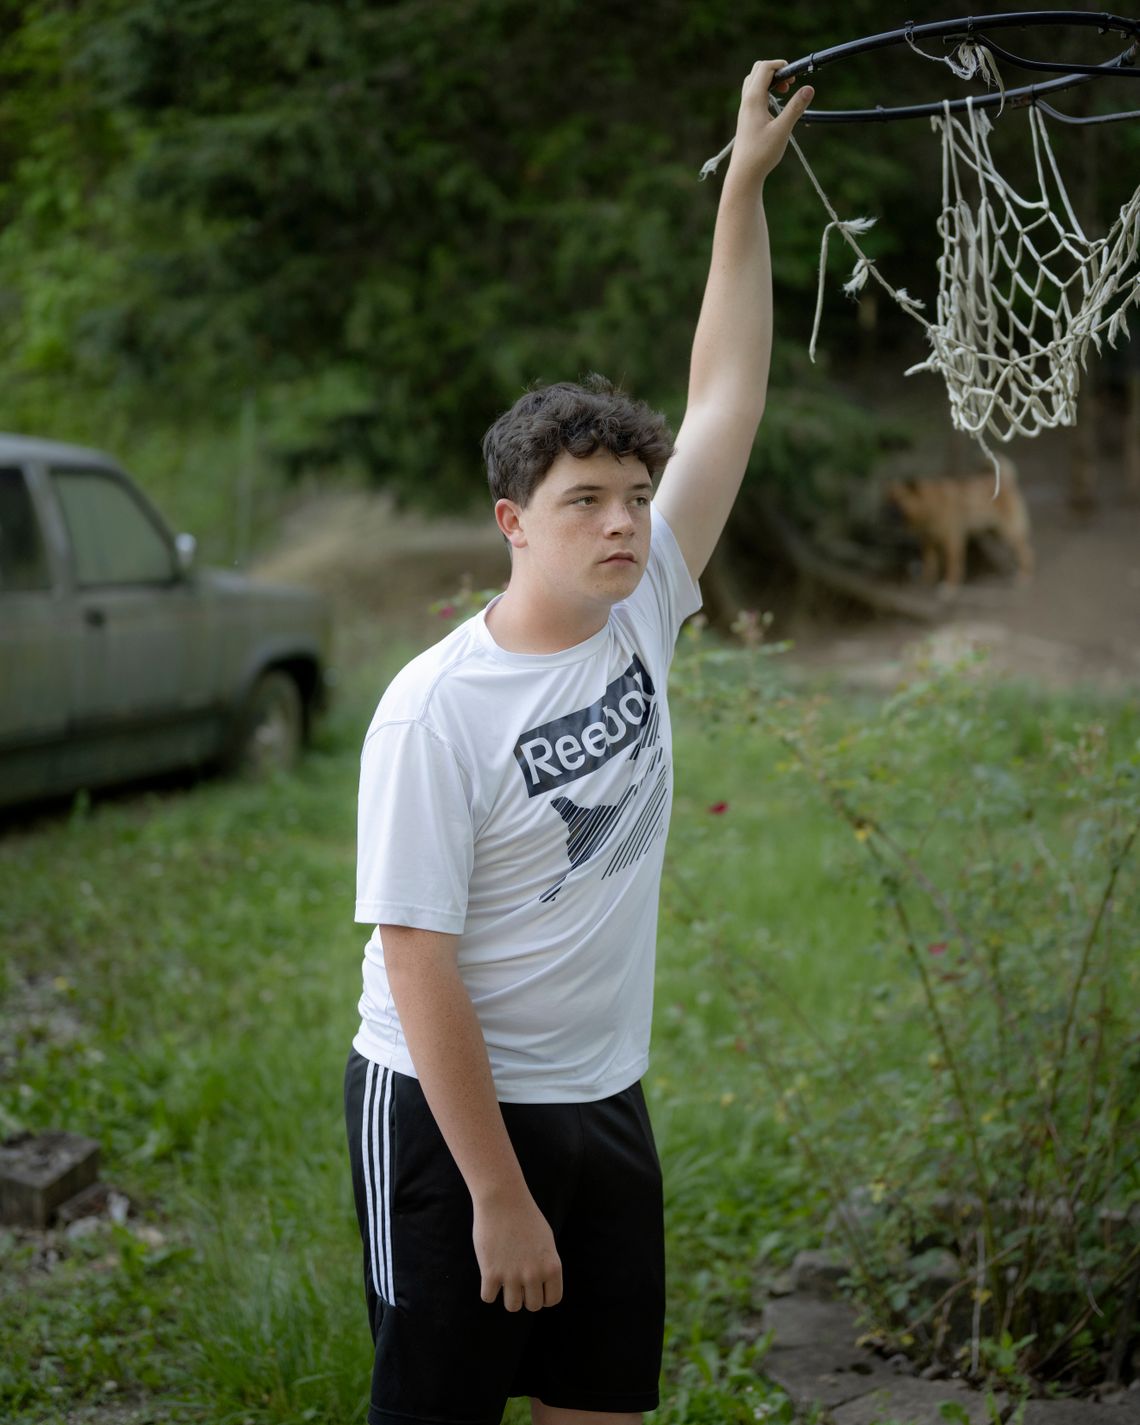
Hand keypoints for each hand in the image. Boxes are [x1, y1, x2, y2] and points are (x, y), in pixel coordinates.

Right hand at [473, 1188, 562, 1311]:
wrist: (503, 1199)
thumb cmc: (525, 1217)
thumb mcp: (546, 1241)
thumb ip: (546, 1266)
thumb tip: (541, 1290)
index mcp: (552, 1266)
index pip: (552, 1300)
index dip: (542, 1295)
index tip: (534, 1285)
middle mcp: (534, 1274)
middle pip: (531, 1306)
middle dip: (525, 1295)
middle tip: (517, 1278)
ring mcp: (513, 1275)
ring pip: (512, 1306)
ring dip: (507, 1295)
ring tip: (504, 1278)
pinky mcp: (491, 1273)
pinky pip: (488, 1298)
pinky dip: (488, 1290)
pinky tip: (489, 1274)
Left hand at [730, 58, 814, 183]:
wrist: (744, 174)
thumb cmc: (761, 154)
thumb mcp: (782, 130)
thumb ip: (795, 108)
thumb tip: (809, 88)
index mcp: (753, 99)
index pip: (764, 68)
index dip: (781, 65)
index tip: (794, 77)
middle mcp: (746, 101)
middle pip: (757, 70)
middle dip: (775, 70)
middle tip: (789, 85)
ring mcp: (745, 110)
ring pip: (754, 82)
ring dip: (769, 81)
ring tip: (784, 93)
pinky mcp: (746, 119)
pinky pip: (753, 95)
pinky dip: (765, 92)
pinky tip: (775, 107)